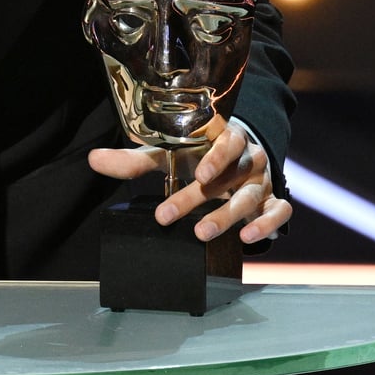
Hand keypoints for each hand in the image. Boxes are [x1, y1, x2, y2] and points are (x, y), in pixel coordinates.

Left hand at [88, 113, 292, 245]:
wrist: (237, 160)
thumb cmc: (197, 154)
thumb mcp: (169, 153)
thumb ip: (135, 160)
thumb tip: (93, 159)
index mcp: (226, 137)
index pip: (230, 140)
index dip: (218, 156)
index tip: (200, 174)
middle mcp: (249, 157)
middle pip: (232, 175)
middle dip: (200, 198)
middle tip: (169, 215)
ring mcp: (263, 180)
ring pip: (252, 197)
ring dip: (228, 216)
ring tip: (202, 234)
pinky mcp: (273, 200)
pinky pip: (280, 211)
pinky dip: (267, 223)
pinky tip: (248, 238)